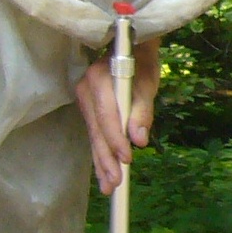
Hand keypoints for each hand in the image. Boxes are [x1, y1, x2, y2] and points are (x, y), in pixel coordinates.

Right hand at [73, 38, 160, 193]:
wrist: (130, 44)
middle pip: (96, 130)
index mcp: (99, 78)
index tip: (127, 159)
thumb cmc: (142, 60)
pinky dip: (100, 153)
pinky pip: (94, 133)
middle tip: (115, 186)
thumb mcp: (147, 82)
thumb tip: (139, 140)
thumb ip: (142, 110)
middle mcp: (85, 89)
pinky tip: (104, 174)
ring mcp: (84, 99)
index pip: (106, 115)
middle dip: (106, 159)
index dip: (115, 139)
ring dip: (101, 162)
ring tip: (109, 188)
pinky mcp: (88, 108)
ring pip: (94, 135)